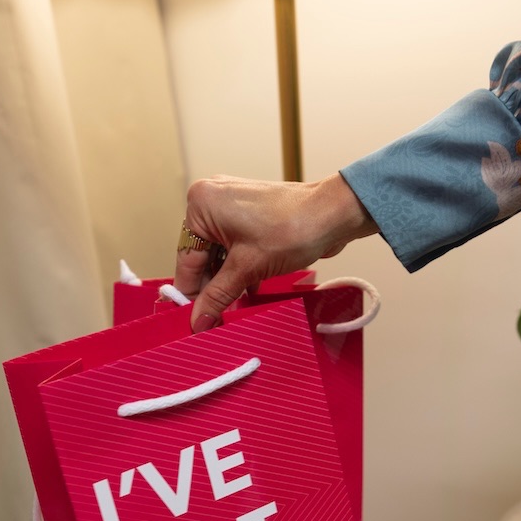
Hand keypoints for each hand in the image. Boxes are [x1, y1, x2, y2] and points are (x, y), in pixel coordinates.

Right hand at [174, 172, 377, 330]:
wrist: (334, 214)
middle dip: (211, 288)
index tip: (191, 320)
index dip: (190, 293)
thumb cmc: (293, 228)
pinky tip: (245, 294)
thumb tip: (198, 320)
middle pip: (202, 257)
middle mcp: (211, 200)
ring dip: (226, 282)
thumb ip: (218, 295)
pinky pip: (234, 248)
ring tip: (230, 311)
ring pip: (219, 255)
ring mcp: (231, 206)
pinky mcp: (249, 215)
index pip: (186, 259)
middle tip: (212, 321)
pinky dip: (239, 270)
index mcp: (201, 205)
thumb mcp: (248, 268)